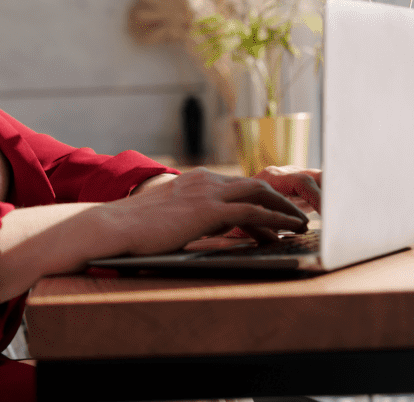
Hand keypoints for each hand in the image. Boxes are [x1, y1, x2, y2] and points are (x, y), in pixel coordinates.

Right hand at [107, 167, 310, 255]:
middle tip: (297, 214)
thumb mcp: (166, 218)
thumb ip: (187, 218)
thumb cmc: (133, 229)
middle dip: (280, 198)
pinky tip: (287, 230)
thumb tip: (197, 232)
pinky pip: (252, 211)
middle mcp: (203, 181)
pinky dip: (274, 220)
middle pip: (255, 183)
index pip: (237, 185)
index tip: (275, 213)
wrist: (113, 227)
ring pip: (260, 192)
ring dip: (284, 208)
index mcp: (193, 181)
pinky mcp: (208, 210)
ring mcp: (207, 192)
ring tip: (300, 223)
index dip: (260, 198)